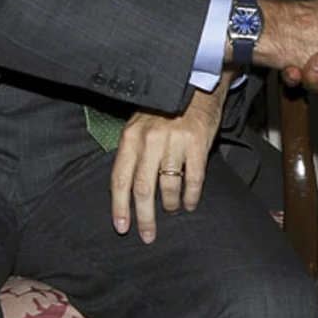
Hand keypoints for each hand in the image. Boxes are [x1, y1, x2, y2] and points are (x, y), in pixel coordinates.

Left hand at [110, 80, 227, 240]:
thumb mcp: (140, 124)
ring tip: (171, 210)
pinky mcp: (197, 142)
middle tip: (147, 235)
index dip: (120, 207)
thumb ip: (133, 152)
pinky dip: (191, 196)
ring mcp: (174, 141)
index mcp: (131, 136)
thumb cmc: (166, 108)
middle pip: (142, 189)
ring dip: (169, 205)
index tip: (122, 227)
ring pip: (168, 186)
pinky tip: (190, 203)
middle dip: (144, 217)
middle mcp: (150, 139)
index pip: (120, 179)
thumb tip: (124, 189)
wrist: (196, 82)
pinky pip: (193, 179)